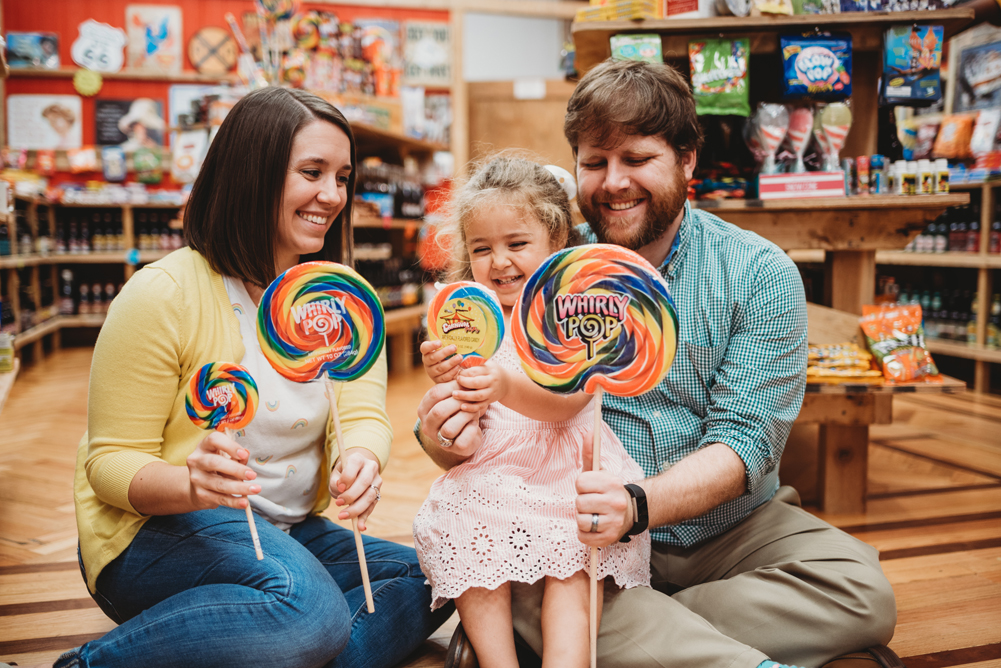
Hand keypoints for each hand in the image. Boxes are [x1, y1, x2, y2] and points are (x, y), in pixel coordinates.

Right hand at [185, 431, 259, 510]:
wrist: (199, 485)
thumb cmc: (218, 466)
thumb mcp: (226, 457)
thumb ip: (237, 456)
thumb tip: (246, 453)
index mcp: (204, 446)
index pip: (214, 440)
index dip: (230, 446)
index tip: (244, 455)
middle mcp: (197, 461)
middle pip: (214, 463)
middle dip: (236, 469)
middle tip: (253, 475)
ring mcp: (196, 479)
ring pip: (219, 484)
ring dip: (239, 487)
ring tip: (255, 489)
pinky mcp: (200, 494)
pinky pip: (219, 498)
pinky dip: (233, 501)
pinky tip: (244, 502)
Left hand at [329, 448, 381, 530]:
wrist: (356, 470)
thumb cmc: (343, 473)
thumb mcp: (336, 473)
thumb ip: (336, 481)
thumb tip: (341, 490)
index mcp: (359, 459)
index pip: (355, 465)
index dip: (347, 478)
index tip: (339, 488)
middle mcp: (371, 468)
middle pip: (365, 482)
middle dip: (351, 495)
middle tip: (338, 503)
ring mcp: (377, 482)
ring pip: (370, 496)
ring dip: (356, 508)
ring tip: (342, 516)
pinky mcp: (377, 494)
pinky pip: (371, 507)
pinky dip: (364, 517)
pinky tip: (360, 527)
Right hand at [418, 380, 483, 459]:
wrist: (467, 433)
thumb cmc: (458, 411)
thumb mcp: (453, 398)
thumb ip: (455, 388)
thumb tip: (464, 375)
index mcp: (423, 410)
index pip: (434, 394)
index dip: (453, 386)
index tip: (466, 383)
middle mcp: (427, 426)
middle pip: (439, 411)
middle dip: (459, 402)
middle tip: (472, 398)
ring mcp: (438, 439)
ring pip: (449, 428)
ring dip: (465, 416)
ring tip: (474, 411)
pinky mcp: (453, 449)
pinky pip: (462, 440)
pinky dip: (471, 429)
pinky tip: (474, 424)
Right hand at [421, 340, 461, 383]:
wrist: (446, 371)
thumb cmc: (446, 355)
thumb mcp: (444, 348)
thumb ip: (447, 343)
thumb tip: (457, 333)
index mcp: (426, 353)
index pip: (425, 348)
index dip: (431, 345)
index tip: (440, 342)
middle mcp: (427, 362)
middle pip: (433, 358)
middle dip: (444, 352)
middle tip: (454, 347)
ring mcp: (432, 372)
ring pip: (440, 368)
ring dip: (451, 362)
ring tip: (459, 357)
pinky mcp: (438, 380)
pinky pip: (445, 377)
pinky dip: (452, 372)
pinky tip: (458, 367)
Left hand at [451, 362, 509, 412]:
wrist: (507, 384)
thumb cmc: (492, 372)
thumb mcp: (487, 364)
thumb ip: (475, 363)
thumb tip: (458, 363)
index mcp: (490, 370)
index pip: (475, 371)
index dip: (464, 372)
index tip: (457, 373)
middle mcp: (491, 382)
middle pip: (477, 383)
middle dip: (465, 383)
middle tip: (455, 381)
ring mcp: (491, 393)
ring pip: (478, 396)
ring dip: (465, 396)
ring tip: (454, 394)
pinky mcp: (489, 401)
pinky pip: (480, 406)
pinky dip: (471, 408)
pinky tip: (462, 407)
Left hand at [575, 430, 633, 547]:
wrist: (630, 513)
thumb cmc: (607, 491)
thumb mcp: (599, 471)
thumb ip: (590, 453)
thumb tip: (588, 432)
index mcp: (612, 483)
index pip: (580, 482)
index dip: (582, 486)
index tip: (590, 488)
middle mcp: (616, 502)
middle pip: (579, 503)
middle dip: (582, 504)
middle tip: (593, 503)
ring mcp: (614, 522)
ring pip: (580, 521)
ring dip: (583, 519)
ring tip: (594, 515)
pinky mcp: (609, 538)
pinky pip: (583, 537)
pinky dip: (584, 534)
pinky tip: (594, 527)